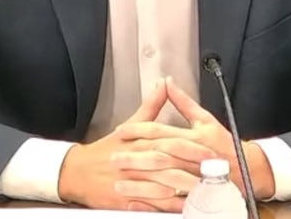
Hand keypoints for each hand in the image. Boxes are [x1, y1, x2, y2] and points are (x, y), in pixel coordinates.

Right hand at [58, 78, 217, 210]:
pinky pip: (151, 205)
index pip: (170, 143)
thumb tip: (164, 84)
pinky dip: (167, 207)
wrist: (77, 171)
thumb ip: (151, 106)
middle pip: (169, 166)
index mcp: (140, 142)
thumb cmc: (105, 149)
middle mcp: (137, 162)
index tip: (211, 152)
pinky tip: (181, 206)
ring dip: (183, 190)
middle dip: (193, 171)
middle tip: (213, 174)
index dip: (192, 148)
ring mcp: (132, 182)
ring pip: (163, 187)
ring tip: (203, 191)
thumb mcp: (129, 125)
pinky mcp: (126, 200)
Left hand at [117, 77, 276, 200]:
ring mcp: (195, 178)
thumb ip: (183, 102)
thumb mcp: (205, 119)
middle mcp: (194, 156)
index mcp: (195, 137)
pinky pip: (171, 201)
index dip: (139, 131)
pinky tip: (136, 201)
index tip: (120, 132)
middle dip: (134, 157)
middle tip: (113, 157)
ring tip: (118, 183)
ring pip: (163, 179)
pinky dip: (153, 203)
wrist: (247, 170)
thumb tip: (167, 82)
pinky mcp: (195, 195)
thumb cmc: (225, 144)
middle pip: (158, 156)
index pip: (162, 132)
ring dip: (140, 183)